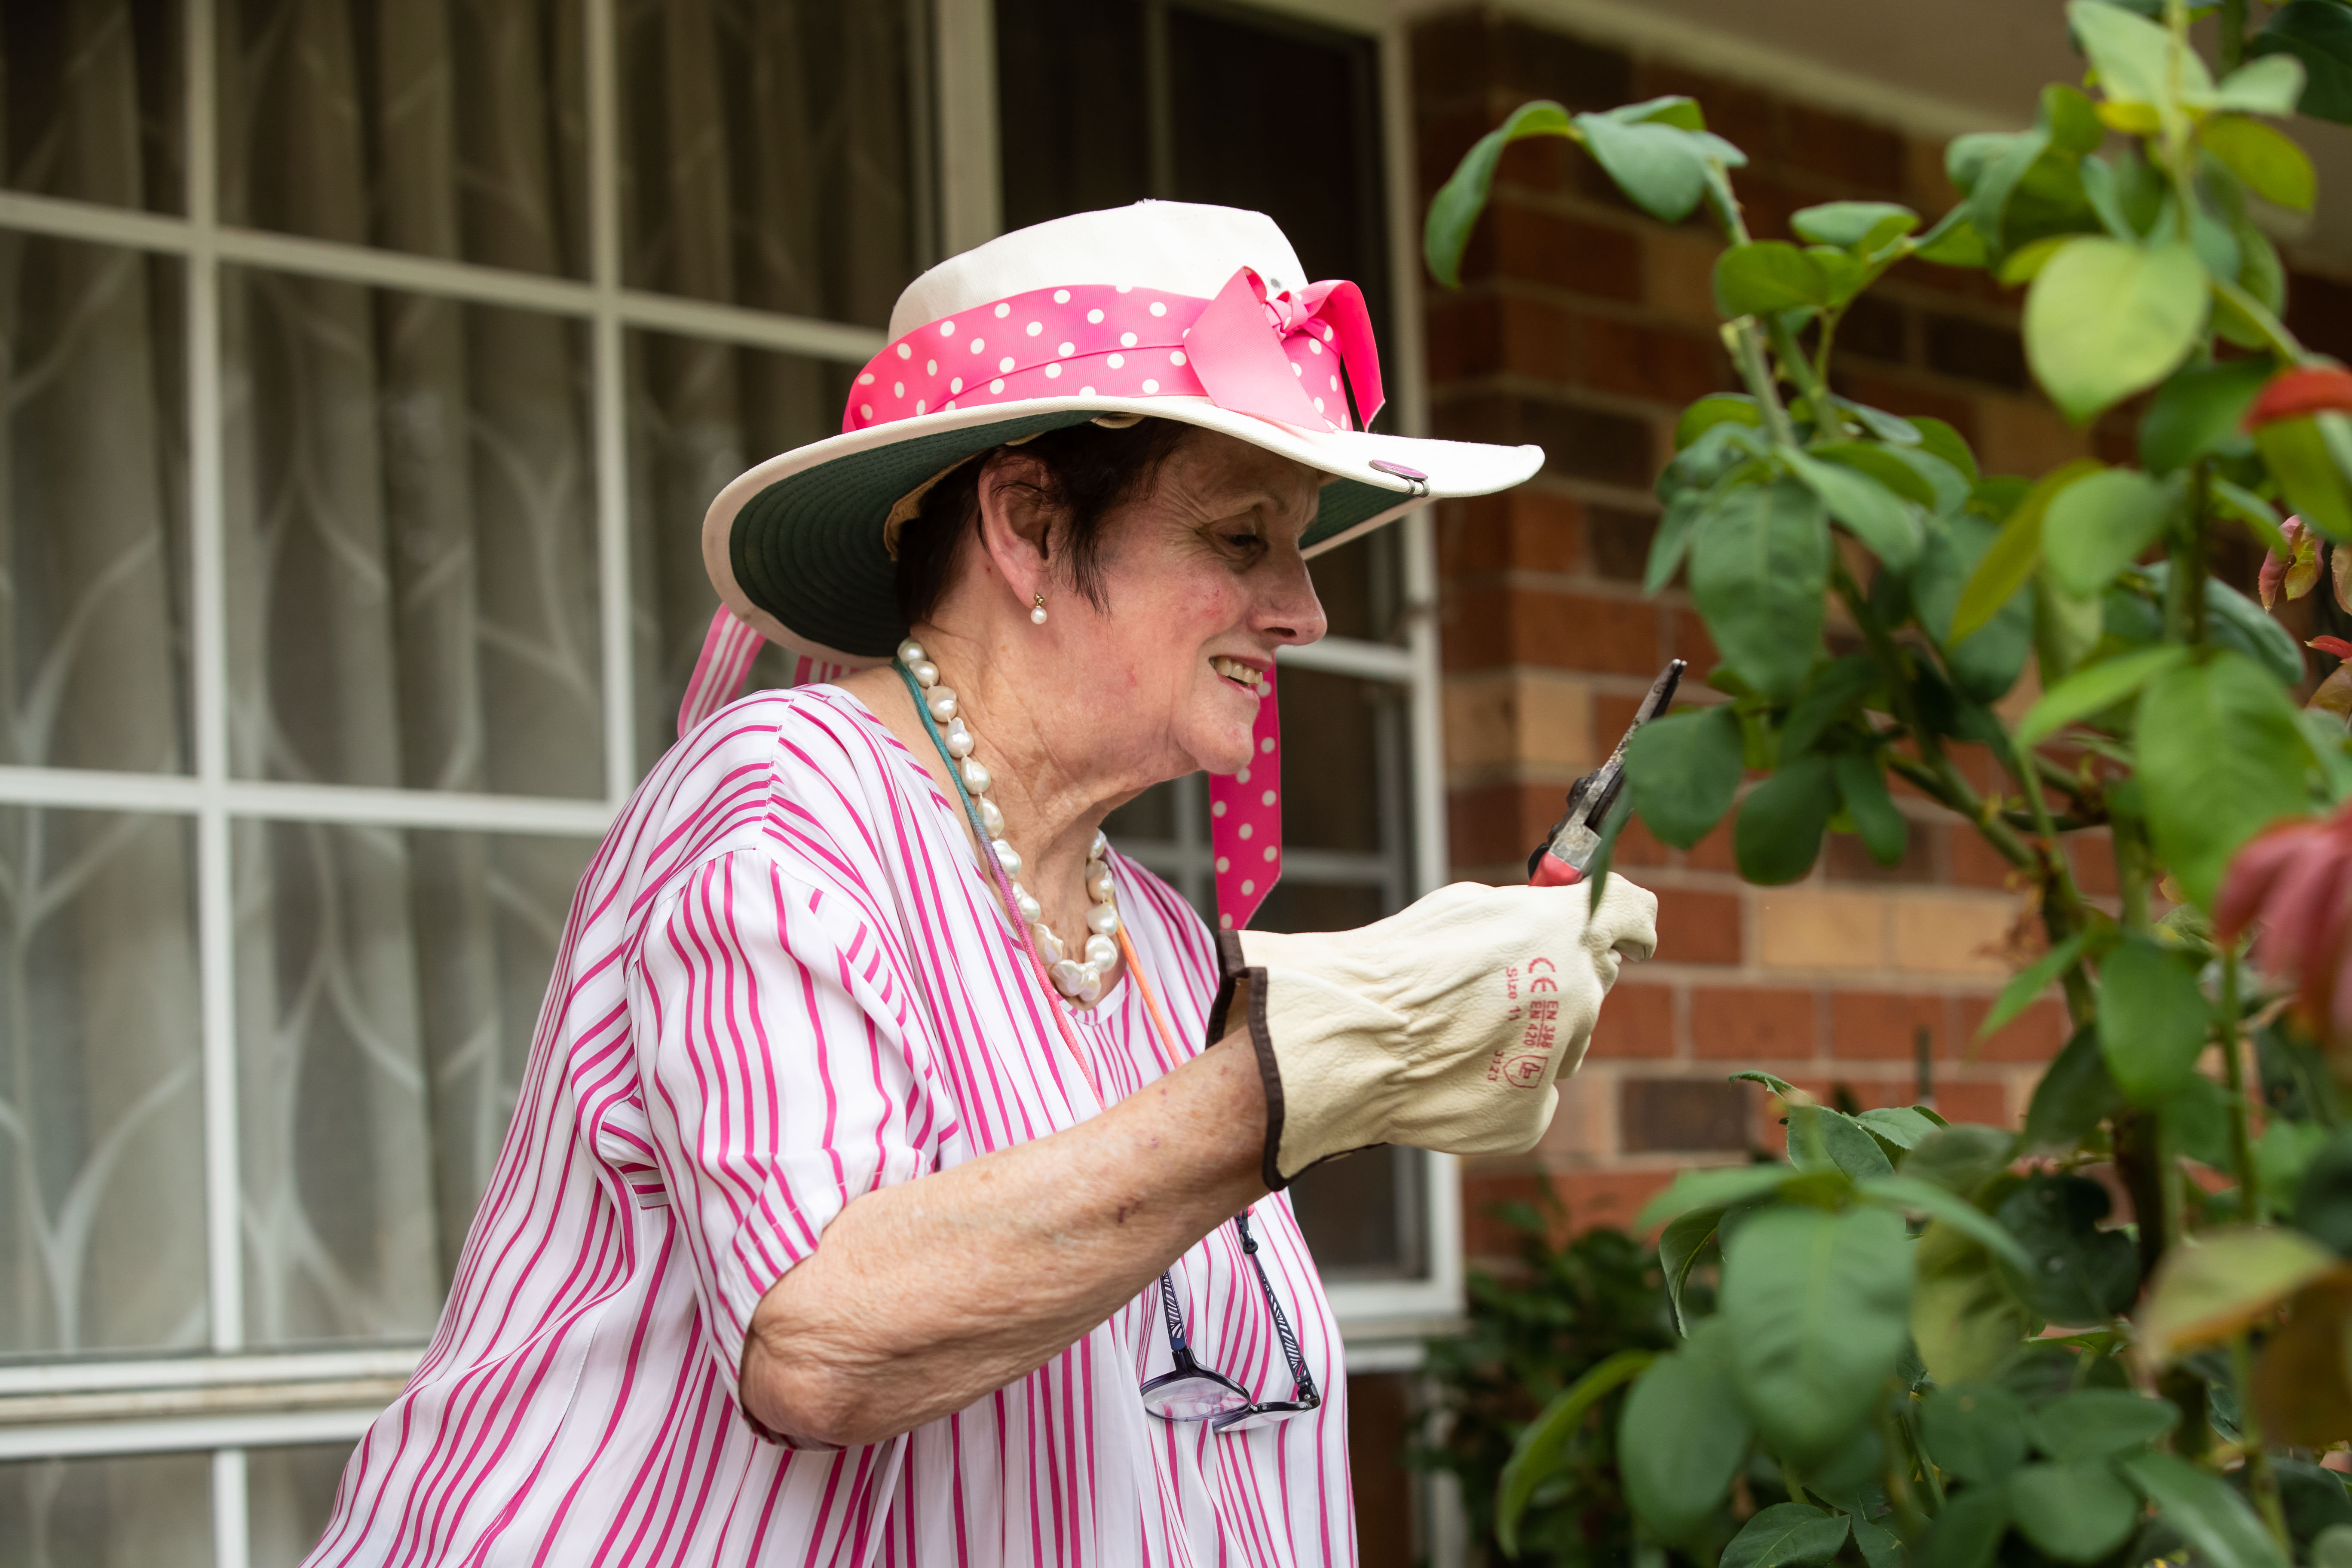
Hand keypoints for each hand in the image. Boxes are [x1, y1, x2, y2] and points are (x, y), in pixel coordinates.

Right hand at [1212, 878, 1656, 1183]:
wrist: (1345, 1045)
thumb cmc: (1391, 968)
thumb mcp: (1464, 909)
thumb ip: (1525, 915)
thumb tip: (1551, 924)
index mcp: (1564, 930)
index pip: (1634, 918)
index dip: (1629, 925)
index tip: (1628, 936)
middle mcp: (1579, 993)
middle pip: (1591, 984)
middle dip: (1557, 982)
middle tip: (1494, 986)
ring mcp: (1558, 1059)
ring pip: (1560, 1042)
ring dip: (1528, 1035)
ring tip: (1455, 1033)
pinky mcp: (1530, 1116)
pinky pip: (1531, 1094)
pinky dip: (1500, 1086)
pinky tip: (1450, 1074)